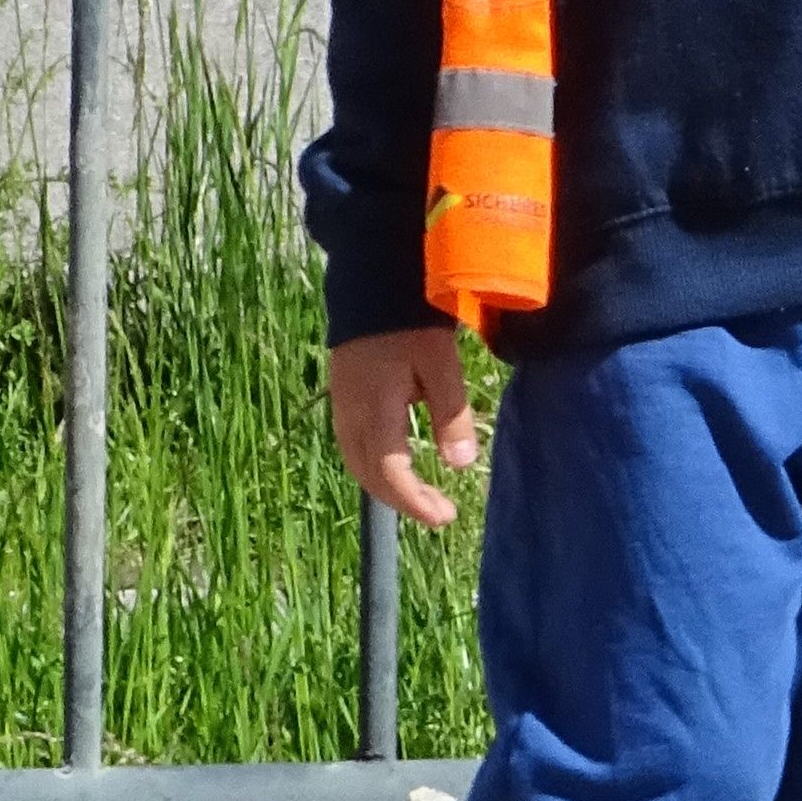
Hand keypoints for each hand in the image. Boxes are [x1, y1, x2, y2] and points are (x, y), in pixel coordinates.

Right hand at [329, 325, 478, 526]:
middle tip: (440, 513)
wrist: (374, 283)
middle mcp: (350, 415)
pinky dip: (374, 466)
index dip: (414, 501)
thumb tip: (460, 466)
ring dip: (386, 487)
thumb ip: (450, 415)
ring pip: (357, 462)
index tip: (443, 518)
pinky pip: (352, 446)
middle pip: (369, 474)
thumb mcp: (440, 365)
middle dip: (403, 500)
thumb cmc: (412, 322)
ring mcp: (341, 406)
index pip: (389, 472)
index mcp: (374, 410)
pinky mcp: (342, 398)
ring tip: (422, 498)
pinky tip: (395, 468)